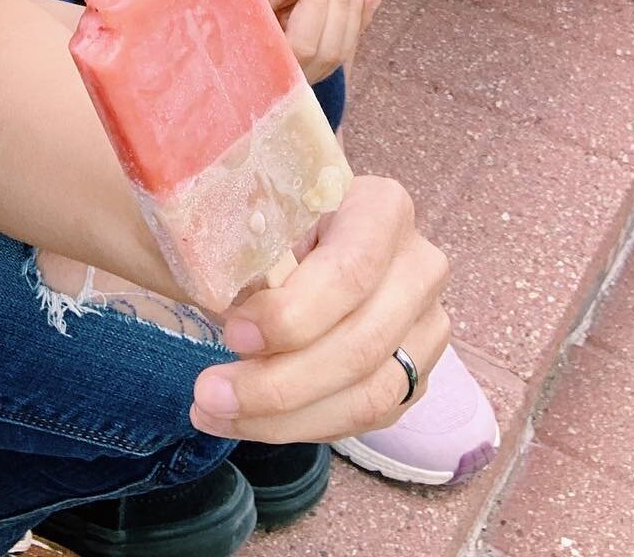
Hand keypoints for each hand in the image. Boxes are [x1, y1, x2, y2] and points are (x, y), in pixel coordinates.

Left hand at [192, 176, 450, 443]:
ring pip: (368, 394)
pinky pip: (367, 418)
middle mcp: (419, 265)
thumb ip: (246, 250)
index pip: (350, 271)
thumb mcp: (258, 215)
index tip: (232, 334)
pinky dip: (304, 426)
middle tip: (208, 392)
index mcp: (383, 207)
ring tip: (215, 412)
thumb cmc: (274, 219)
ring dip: (285, 417)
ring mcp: (425, 324)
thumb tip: (213, 296)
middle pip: (361, 344)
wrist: (306, 240)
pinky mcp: (416, 372)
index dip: (292, 314)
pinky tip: (250, 420)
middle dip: (279, 382)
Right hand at [245, 0, 381, 83]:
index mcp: (272, 65)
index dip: (314, 3)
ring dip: (354, 3)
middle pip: (332, 45)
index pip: (304, 42)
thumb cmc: (242, 14)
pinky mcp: (330, 62)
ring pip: (346, 45)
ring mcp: (318, 72)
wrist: (245, 38)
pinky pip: (352, 41)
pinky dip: (363, 15)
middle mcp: (298, 76)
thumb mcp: (248, 0)